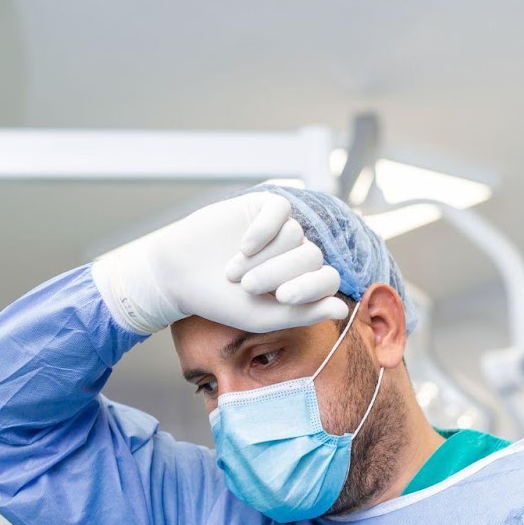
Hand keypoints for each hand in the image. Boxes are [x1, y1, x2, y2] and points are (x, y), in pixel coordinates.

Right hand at [93, 192, 348, 334]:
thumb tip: (342, 310)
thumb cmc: (222, 301)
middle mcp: (297, 254)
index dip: (310, 287)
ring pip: (293, 235)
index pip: (328, 278)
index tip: (282, 297)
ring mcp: (282, 229)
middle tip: (247, 287)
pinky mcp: (264, 207)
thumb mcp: (263, 316)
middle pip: (311, 256)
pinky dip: (264, 229)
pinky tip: (243, 245)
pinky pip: (281, 211)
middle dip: (279, 273)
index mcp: (302, 282)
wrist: (180, 274)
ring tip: (233, 270)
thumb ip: (303, 315)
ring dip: (263, 257)